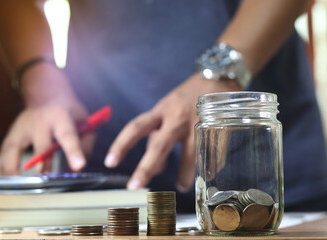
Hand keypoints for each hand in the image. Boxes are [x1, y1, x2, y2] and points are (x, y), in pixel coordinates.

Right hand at [0, 96, 93, 175]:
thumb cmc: (69, 113)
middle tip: (51, 180)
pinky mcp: (12, 133)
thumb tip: (77, 169)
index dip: (73, 151)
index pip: (67, 134)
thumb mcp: (85, 122)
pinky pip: (6, 153)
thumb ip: (85, 144)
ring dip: (18, 169)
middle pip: (42, 145)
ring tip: (24, 186)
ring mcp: (22, 126)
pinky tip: (12, 180)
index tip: (78, 166)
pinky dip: (7, 167)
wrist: (47, 96)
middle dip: (47, 164)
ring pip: (15, 149)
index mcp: (60, 115)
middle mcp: (39, 120)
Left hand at [105, 73, 241, 191]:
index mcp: (162, 110)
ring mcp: (197, 124)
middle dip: (146, 168)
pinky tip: (206, 172)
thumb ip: (158, 136)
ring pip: (188, 156)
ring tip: (182, 186)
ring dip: (184, 175)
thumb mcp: (167, 110)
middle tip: (135, 187)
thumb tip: (155, 169)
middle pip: (158, 145)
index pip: (136, 127)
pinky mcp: (215, 130)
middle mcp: (177, 117)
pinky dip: (207, 166)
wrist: (217, 78)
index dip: (121, 145)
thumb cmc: (186, 97)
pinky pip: (209, 153)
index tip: (110, 162)